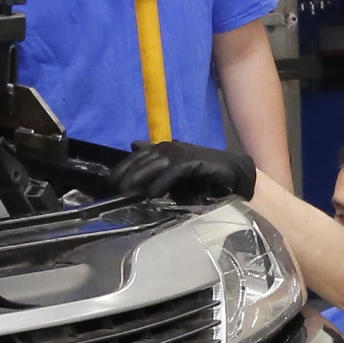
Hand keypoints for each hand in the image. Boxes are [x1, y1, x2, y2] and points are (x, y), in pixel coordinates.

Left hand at [115, 140, 256, 204]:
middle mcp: (170, 148)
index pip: (137, 156)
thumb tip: (136, 164)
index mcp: (164, 150)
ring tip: (127, 191)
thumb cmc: (202, 177)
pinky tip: (153, 194)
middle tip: (116, 189)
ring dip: (140, 177)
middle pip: (143, 159)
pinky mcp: (193, 161)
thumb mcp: (175, 176)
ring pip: (155, 164)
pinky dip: (162, 182)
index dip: (123, 168)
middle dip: (128, 173)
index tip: (111, 183)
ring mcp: (182, 153)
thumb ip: (157, 172)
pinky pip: (173, 171)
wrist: (232, 174)